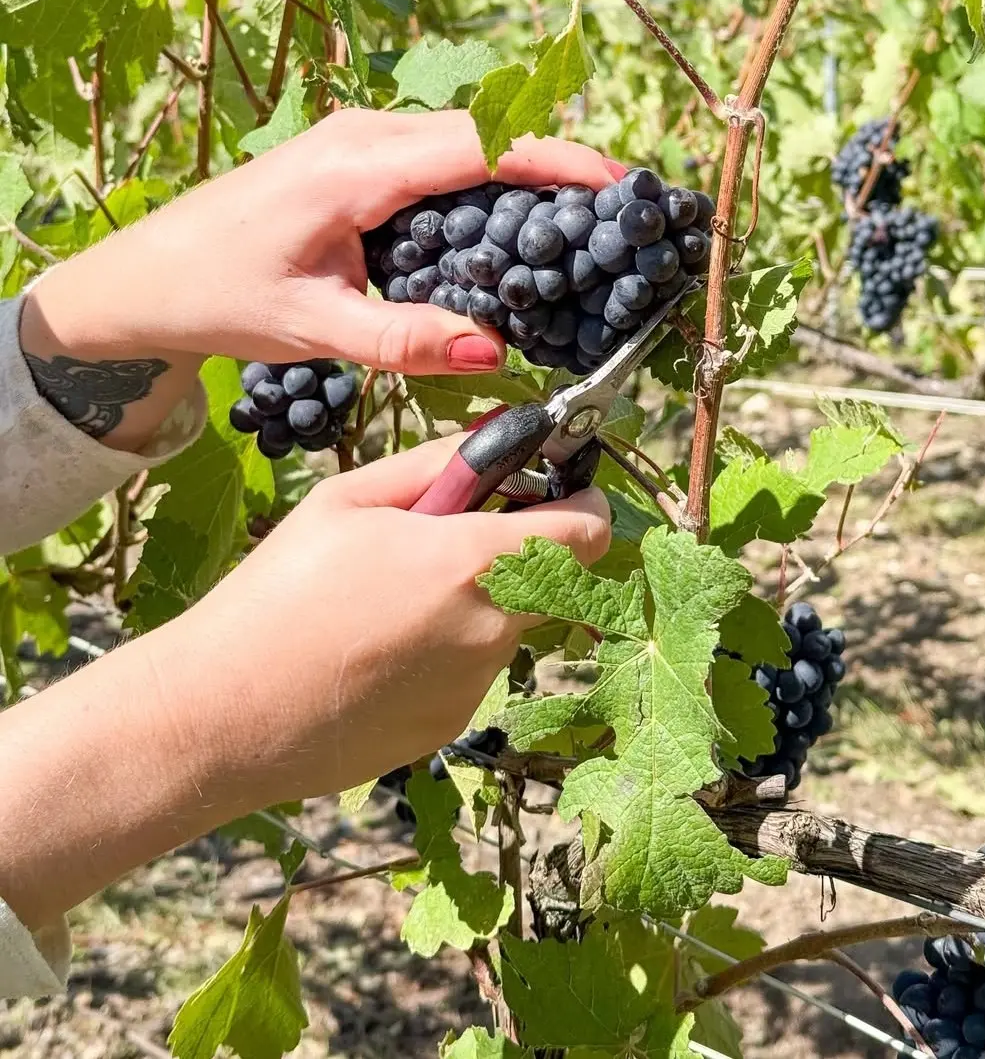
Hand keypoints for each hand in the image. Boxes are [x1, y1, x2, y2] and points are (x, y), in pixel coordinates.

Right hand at [0, 437, 610, 930]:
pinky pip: (471, 672)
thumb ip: (438, 463)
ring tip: (389, 602)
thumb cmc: (277, 592)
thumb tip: (500, 432)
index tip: (560, 495)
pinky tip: (377, 653)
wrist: (223, 715)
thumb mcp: (350, 500)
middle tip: (452, 542)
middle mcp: (492, 628)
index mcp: (474, 561)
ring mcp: (476, 686)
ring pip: (509, 625)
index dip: (584, 507)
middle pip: (555, 580)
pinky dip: (446, 652)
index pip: (587, 532)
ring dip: (478, 603)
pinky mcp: (451, 726)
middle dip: (524, 553)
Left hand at [19, 111, 622, 448]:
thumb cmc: (217, 295)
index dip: (555, 159)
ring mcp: (357, 142)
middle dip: (554, 165)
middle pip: (484, 135)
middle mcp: (362, 136)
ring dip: (521, 176)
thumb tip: (493, 353)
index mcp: (354, 166)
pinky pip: (436, 162)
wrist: (143, 277)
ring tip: (580, 222)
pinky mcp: (354, 161)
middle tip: (616, 211)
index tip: (617, 181)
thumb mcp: (312, 325)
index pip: (480, 147)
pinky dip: (482, 188)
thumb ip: (403, 339)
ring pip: (462, 145)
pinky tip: (507, 232)